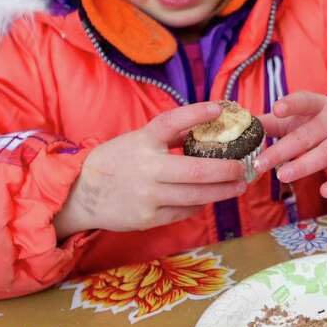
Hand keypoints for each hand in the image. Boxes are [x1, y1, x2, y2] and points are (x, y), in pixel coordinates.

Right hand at [55, 102, 247, 239]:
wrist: (81, 194)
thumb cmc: (117, 161)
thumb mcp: (138, 139)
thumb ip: (170, 133)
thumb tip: (208, 120)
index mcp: (143, 142)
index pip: (170, 123)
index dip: (196, 113)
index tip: (219, 108)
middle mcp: (147, 168)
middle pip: (197, 170)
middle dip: (228, 170)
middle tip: (244, 168)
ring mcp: (148, 196)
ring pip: (196, 196)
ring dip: (223, 191)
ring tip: (239, 186)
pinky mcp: (148, 218)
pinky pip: (184, 211)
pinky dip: (200, 204)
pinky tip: (211, 198)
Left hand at [254, 92, 326, 197]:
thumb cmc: (316, 125)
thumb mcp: (296, 119)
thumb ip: (270, 123)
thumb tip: (240, 128)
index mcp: (318, 106)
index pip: (304, 102)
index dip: (291, 105)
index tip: (277, 109)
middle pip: (307, 136)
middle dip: (282, 151)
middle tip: (260, 163)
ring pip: (325, 154)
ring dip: (303, 166)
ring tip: (282, 176)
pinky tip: (323, 191)